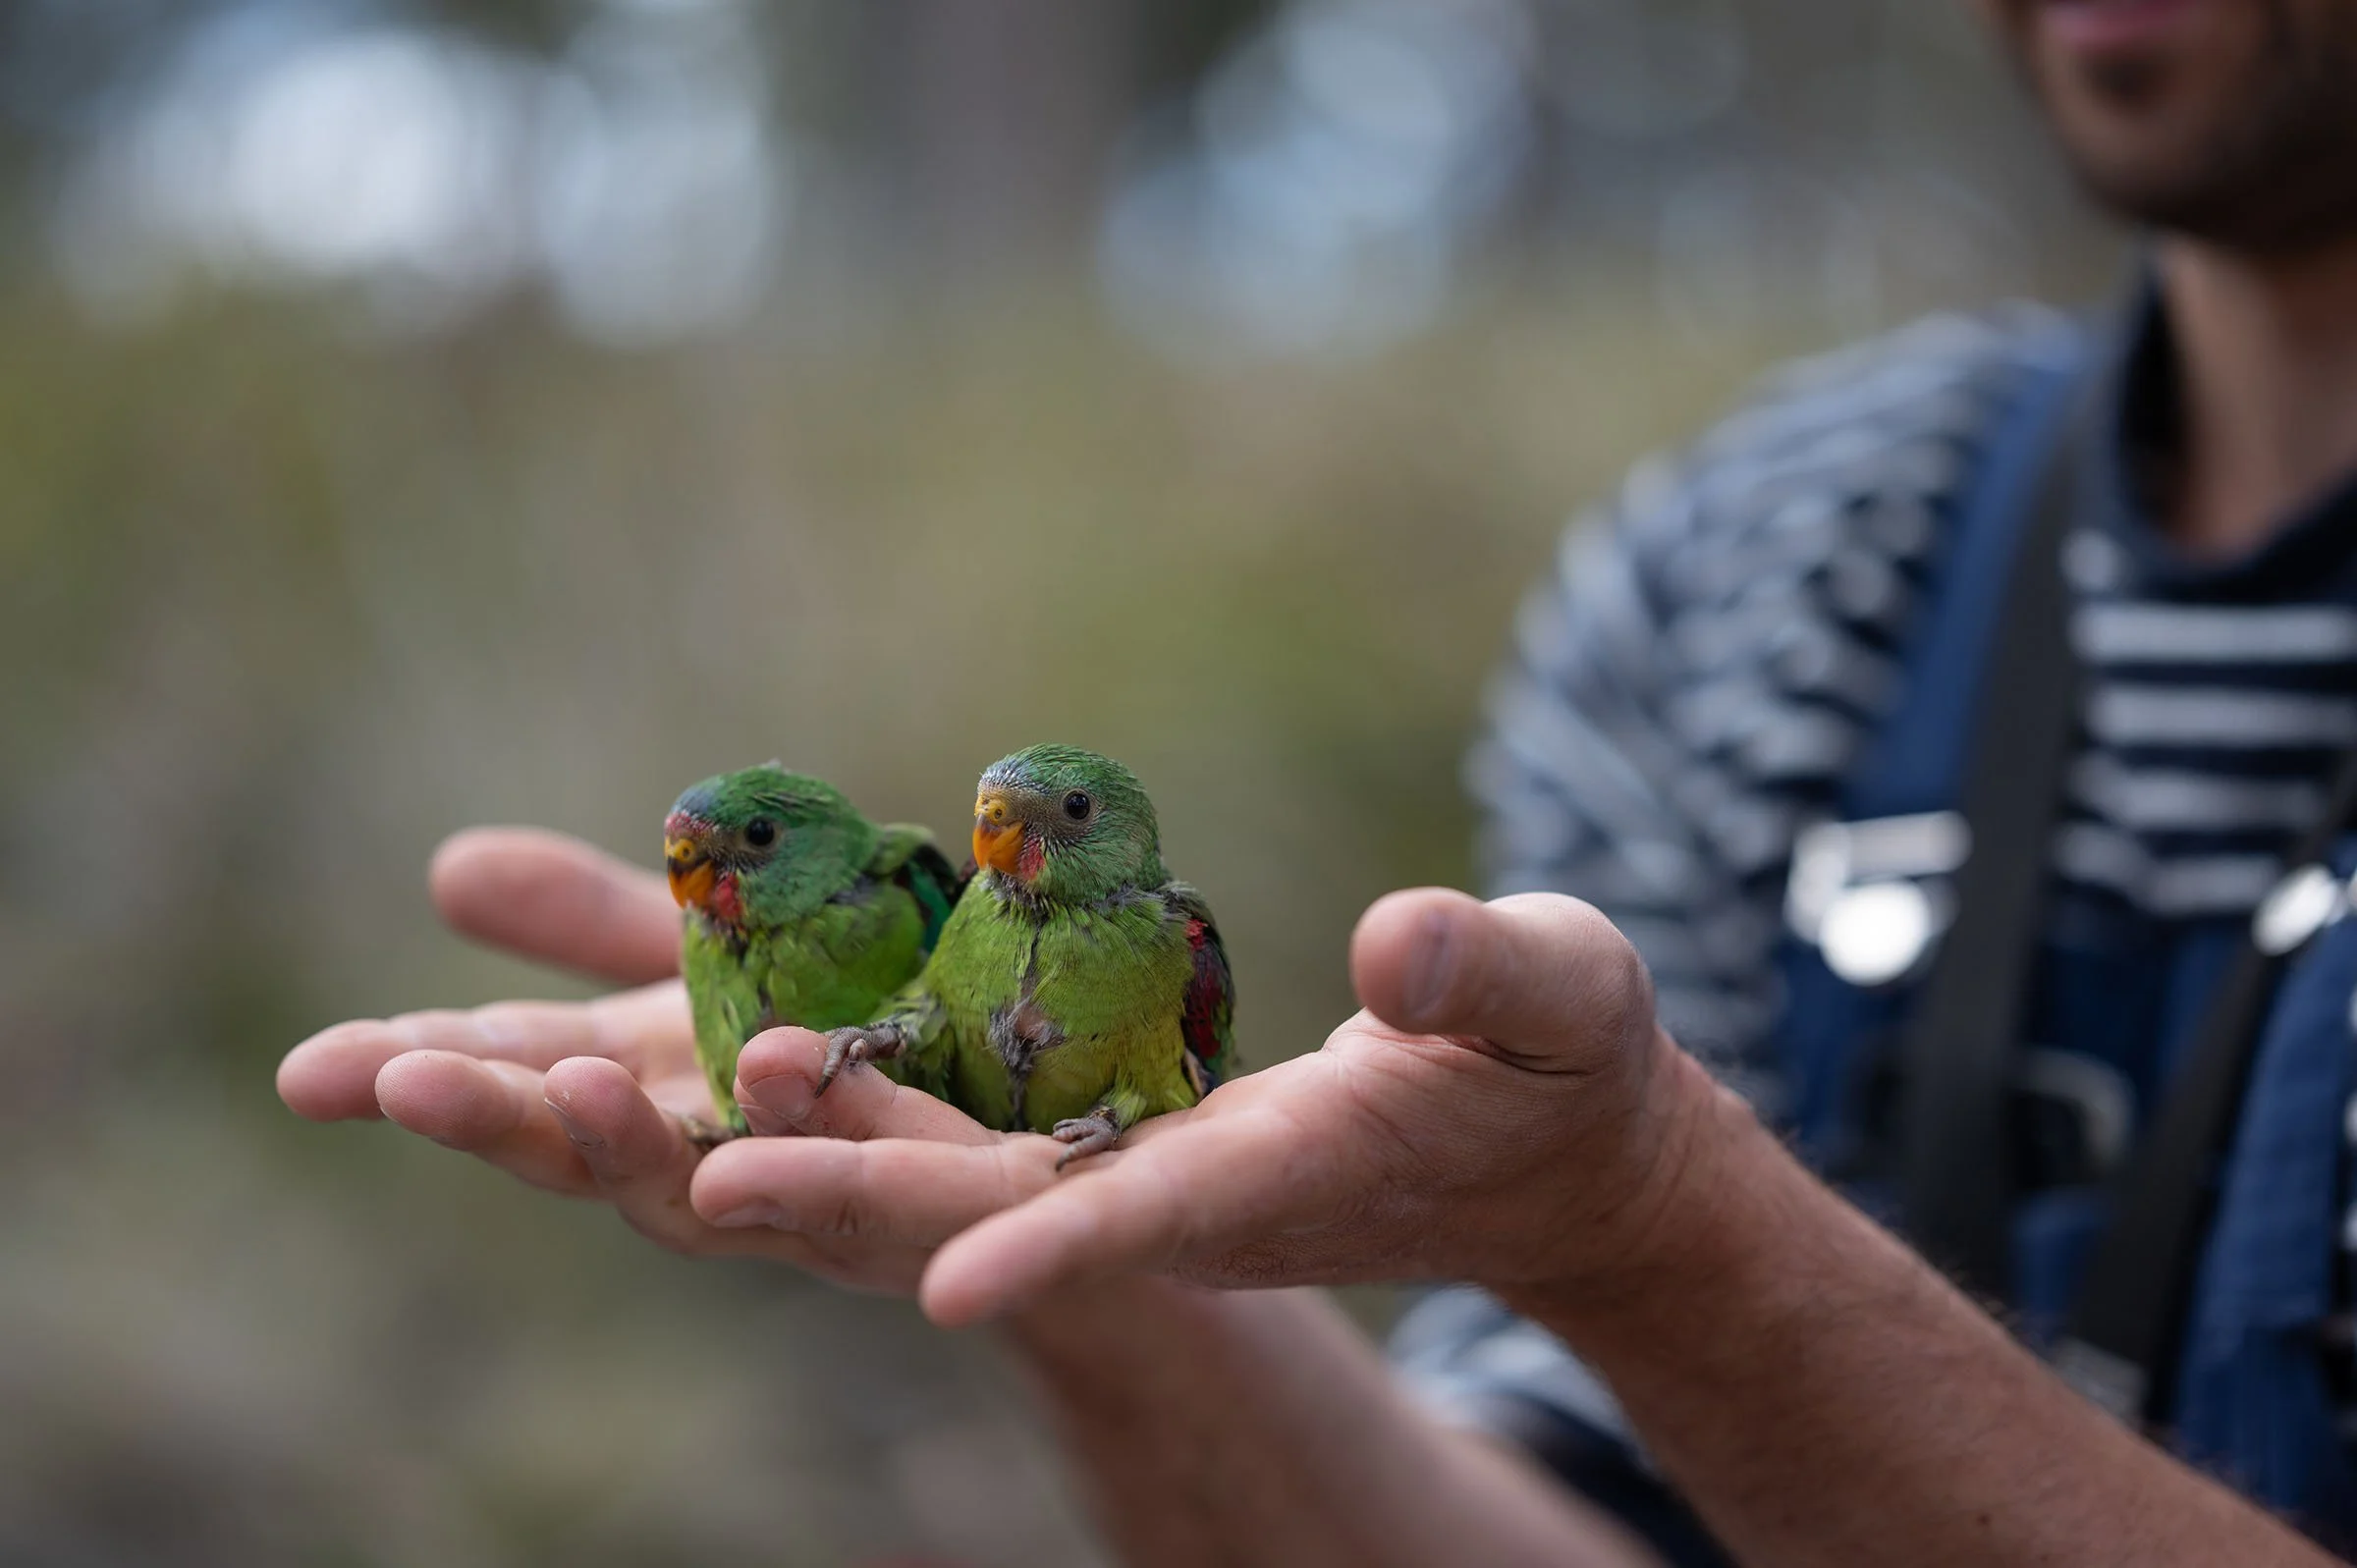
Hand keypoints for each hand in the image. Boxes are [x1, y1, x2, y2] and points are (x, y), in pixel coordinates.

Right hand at [276, 826, 1015, 1290]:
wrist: (1078, 1152)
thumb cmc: (876, 1054)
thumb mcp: (730, 968)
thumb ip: (600, 929)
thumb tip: (445, 868)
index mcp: (676, 1099)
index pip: (531, 1090)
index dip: (428, 1079)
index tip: (308, 1070)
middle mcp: (745, 1163)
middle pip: (608, 1158)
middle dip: (507, 1120)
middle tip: (402, 1078)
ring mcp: (858, 1200)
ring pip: (742, 1196)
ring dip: (646, 1153)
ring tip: (573, 1093)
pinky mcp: (987, 1201)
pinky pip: (920, 1181)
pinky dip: (850, 1144)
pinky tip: (778, 1064)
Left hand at [690, 889, 1716, 1326]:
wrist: (1536, 1147)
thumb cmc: (1564, 1062)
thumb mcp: (1562, 995)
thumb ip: (1490, 975)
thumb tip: (1402, 950)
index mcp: (1297, 1174)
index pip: (1169, 1217)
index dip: (1066, 1247)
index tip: (953, 1290)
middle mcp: (1189, 1197)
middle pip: (1004, 1211)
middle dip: (861, 1201)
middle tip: (701, 1187)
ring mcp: (1139, 1174)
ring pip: (955, 1178)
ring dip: (820, 1157)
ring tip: (674, 1127)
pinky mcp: (1115, 1139)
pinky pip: (969, 1128)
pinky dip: (861, 1107)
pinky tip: (754, 1055)